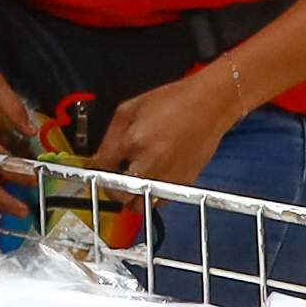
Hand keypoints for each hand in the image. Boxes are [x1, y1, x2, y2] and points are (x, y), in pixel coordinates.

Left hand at [96, 71, 251, 193]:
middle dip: (111, 188)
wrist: (209, 104)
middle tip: (113, 179)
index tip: (98, 169)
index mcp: (133, 141)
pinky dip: (151, 196)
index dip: (96, 169)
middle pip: (118, 193)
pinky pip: (160, 202)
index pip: (103, 168)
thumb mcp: (130, 108)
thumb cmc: (172, 101)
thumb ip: (111, 136)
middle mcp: (149, 162)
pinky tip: (151, 181)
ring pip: (138, 205)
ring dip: (131, 198)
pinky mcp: (183, 183)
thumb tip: (99, 158)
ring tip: (132, 184)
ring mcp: (167, 175)